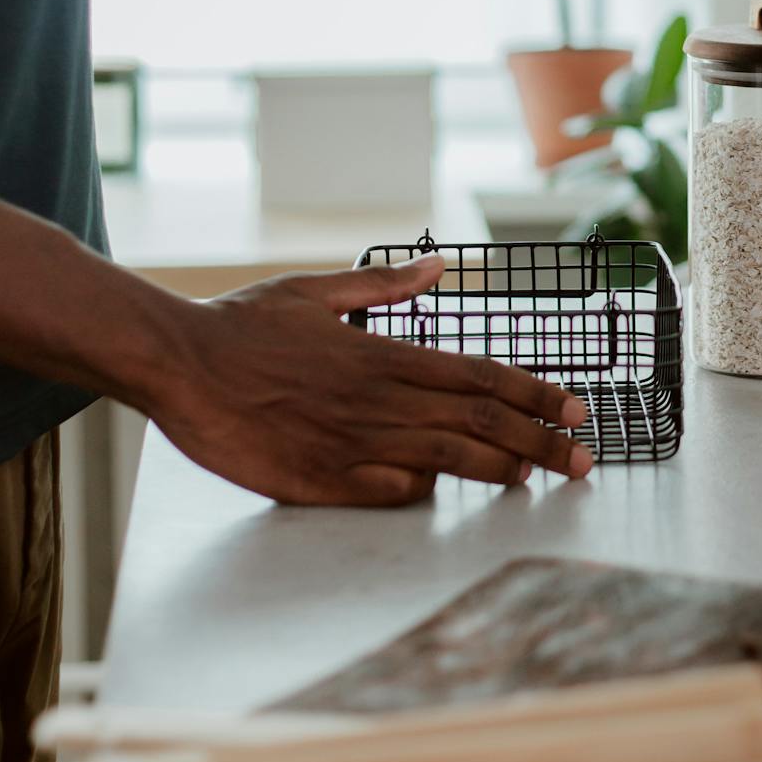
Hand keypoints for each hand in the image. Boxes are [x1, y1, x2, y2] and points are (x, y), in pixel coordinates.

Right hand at [147, 257, 593, 505]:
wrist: (177, 363)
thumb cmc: (241, 325)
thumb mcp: (314, 291)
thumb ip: (384, 287)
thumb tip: (439, 266)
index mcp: (384, 353)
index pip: (480, 374)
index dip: (535, 393)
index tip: (575, 408)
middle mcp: (379, 398)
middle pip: (479, 421)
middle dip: (539, 442)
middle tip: (583, 459)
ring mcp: (352, 442)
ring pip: (446, 459)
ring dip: (498, 468)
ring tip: (535, 479)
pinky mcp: (319, 481)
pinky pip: (387, 493)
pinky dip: (422, 493)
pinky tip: (442, 494)